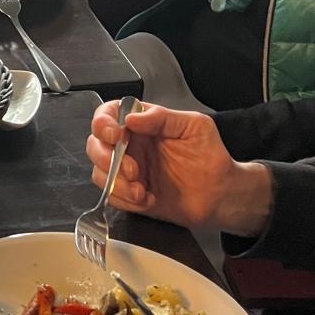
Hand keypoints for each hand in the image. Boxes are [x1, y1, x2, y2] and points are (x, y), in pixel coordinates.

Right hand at [85, 101, 272, 235]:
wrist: (220, 194)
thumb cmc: (209, 156)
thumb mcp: (194, 126)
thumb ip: (162, 117)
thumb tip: (130, 118)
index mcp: (141, 124)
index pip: (108, 114)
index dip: (103, 123)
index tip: (115, 135)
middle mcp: (129, 145)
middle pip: (94, 144)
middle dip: (106, 157)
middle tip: (132, 169)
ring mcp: (127, 171)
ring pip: (98, 172)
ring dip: (116, 182)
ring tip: (142, 190)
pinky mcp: (129, 194)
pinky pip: (111, 196)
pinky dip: (126, 199)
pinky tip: (148, 199)